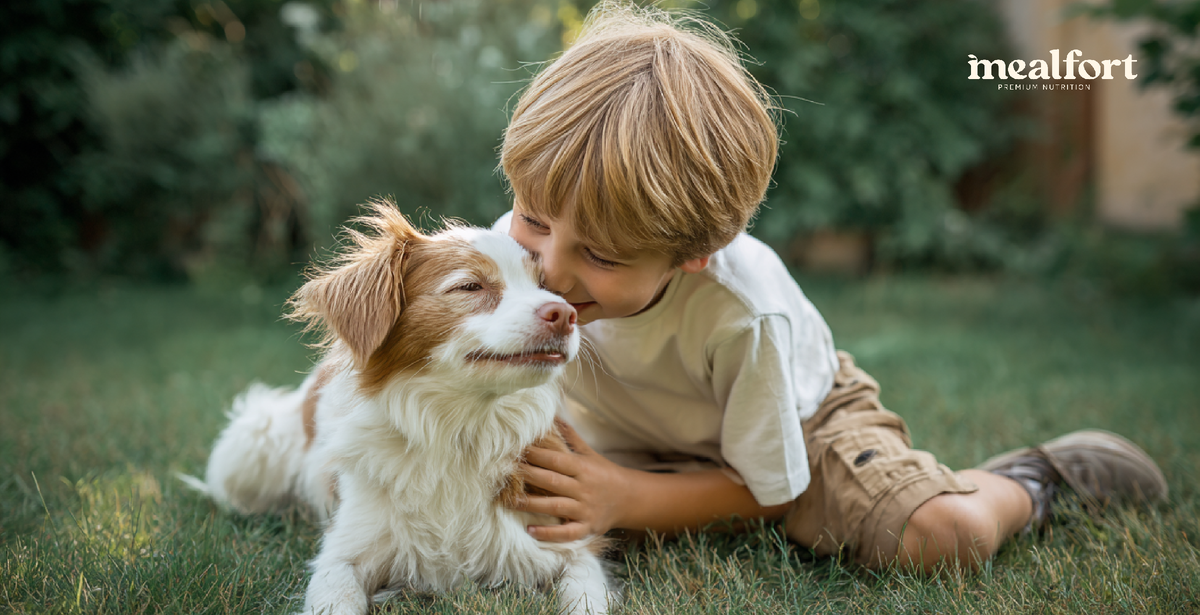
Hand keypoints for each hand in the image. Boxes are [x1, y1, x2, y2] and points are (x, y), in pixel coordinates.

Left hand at [509, 421, 631, 541]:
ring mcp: (585, 509)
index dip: (535, 455)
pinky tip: (530, 531)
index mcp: (583, 468)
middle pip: (552, 481)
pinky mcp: (586, 527)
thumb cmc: (604, 473)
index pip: (556, 460)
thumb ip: (570, 438)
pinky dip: (549, 533)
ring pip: (555, 506)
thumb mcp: (590, 454)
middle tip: (503, 473)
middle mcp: (583, 488)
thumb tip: (554, 416)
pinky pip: (566, 532)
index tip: (515, 451)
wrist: (630, 498)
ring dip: (531, 504)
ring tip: (508, 501)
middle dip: (528, 476)